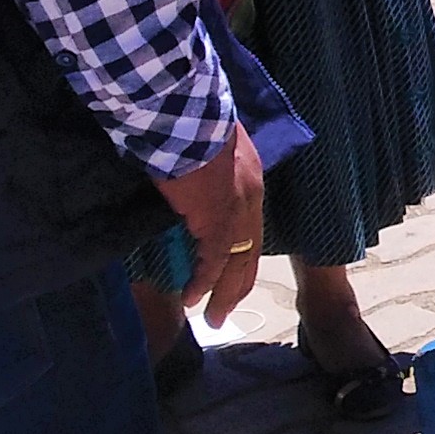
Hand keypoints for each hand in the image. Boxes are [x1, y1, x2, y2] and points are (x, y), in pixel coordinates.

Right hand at [159, 125, 266, 321]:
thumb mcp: (206, 148)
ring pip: (236, 263)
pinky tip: (192, 300)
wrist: (184, 115)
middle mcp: (251, 198)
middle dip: (237, 285)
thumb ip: (204, 169)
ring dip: (223, 293)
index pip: (250, 228)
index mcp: (249, 180)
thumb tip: (188, 179)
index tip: (230, 275)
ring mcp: (238, 211)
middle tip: (224, 311)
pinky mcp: (218, 220)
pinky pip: (213, 260)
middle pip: (250, 252)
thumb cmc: (187, 123)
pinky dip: (203, 283)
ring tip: (213, 318)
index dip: (241, 254)